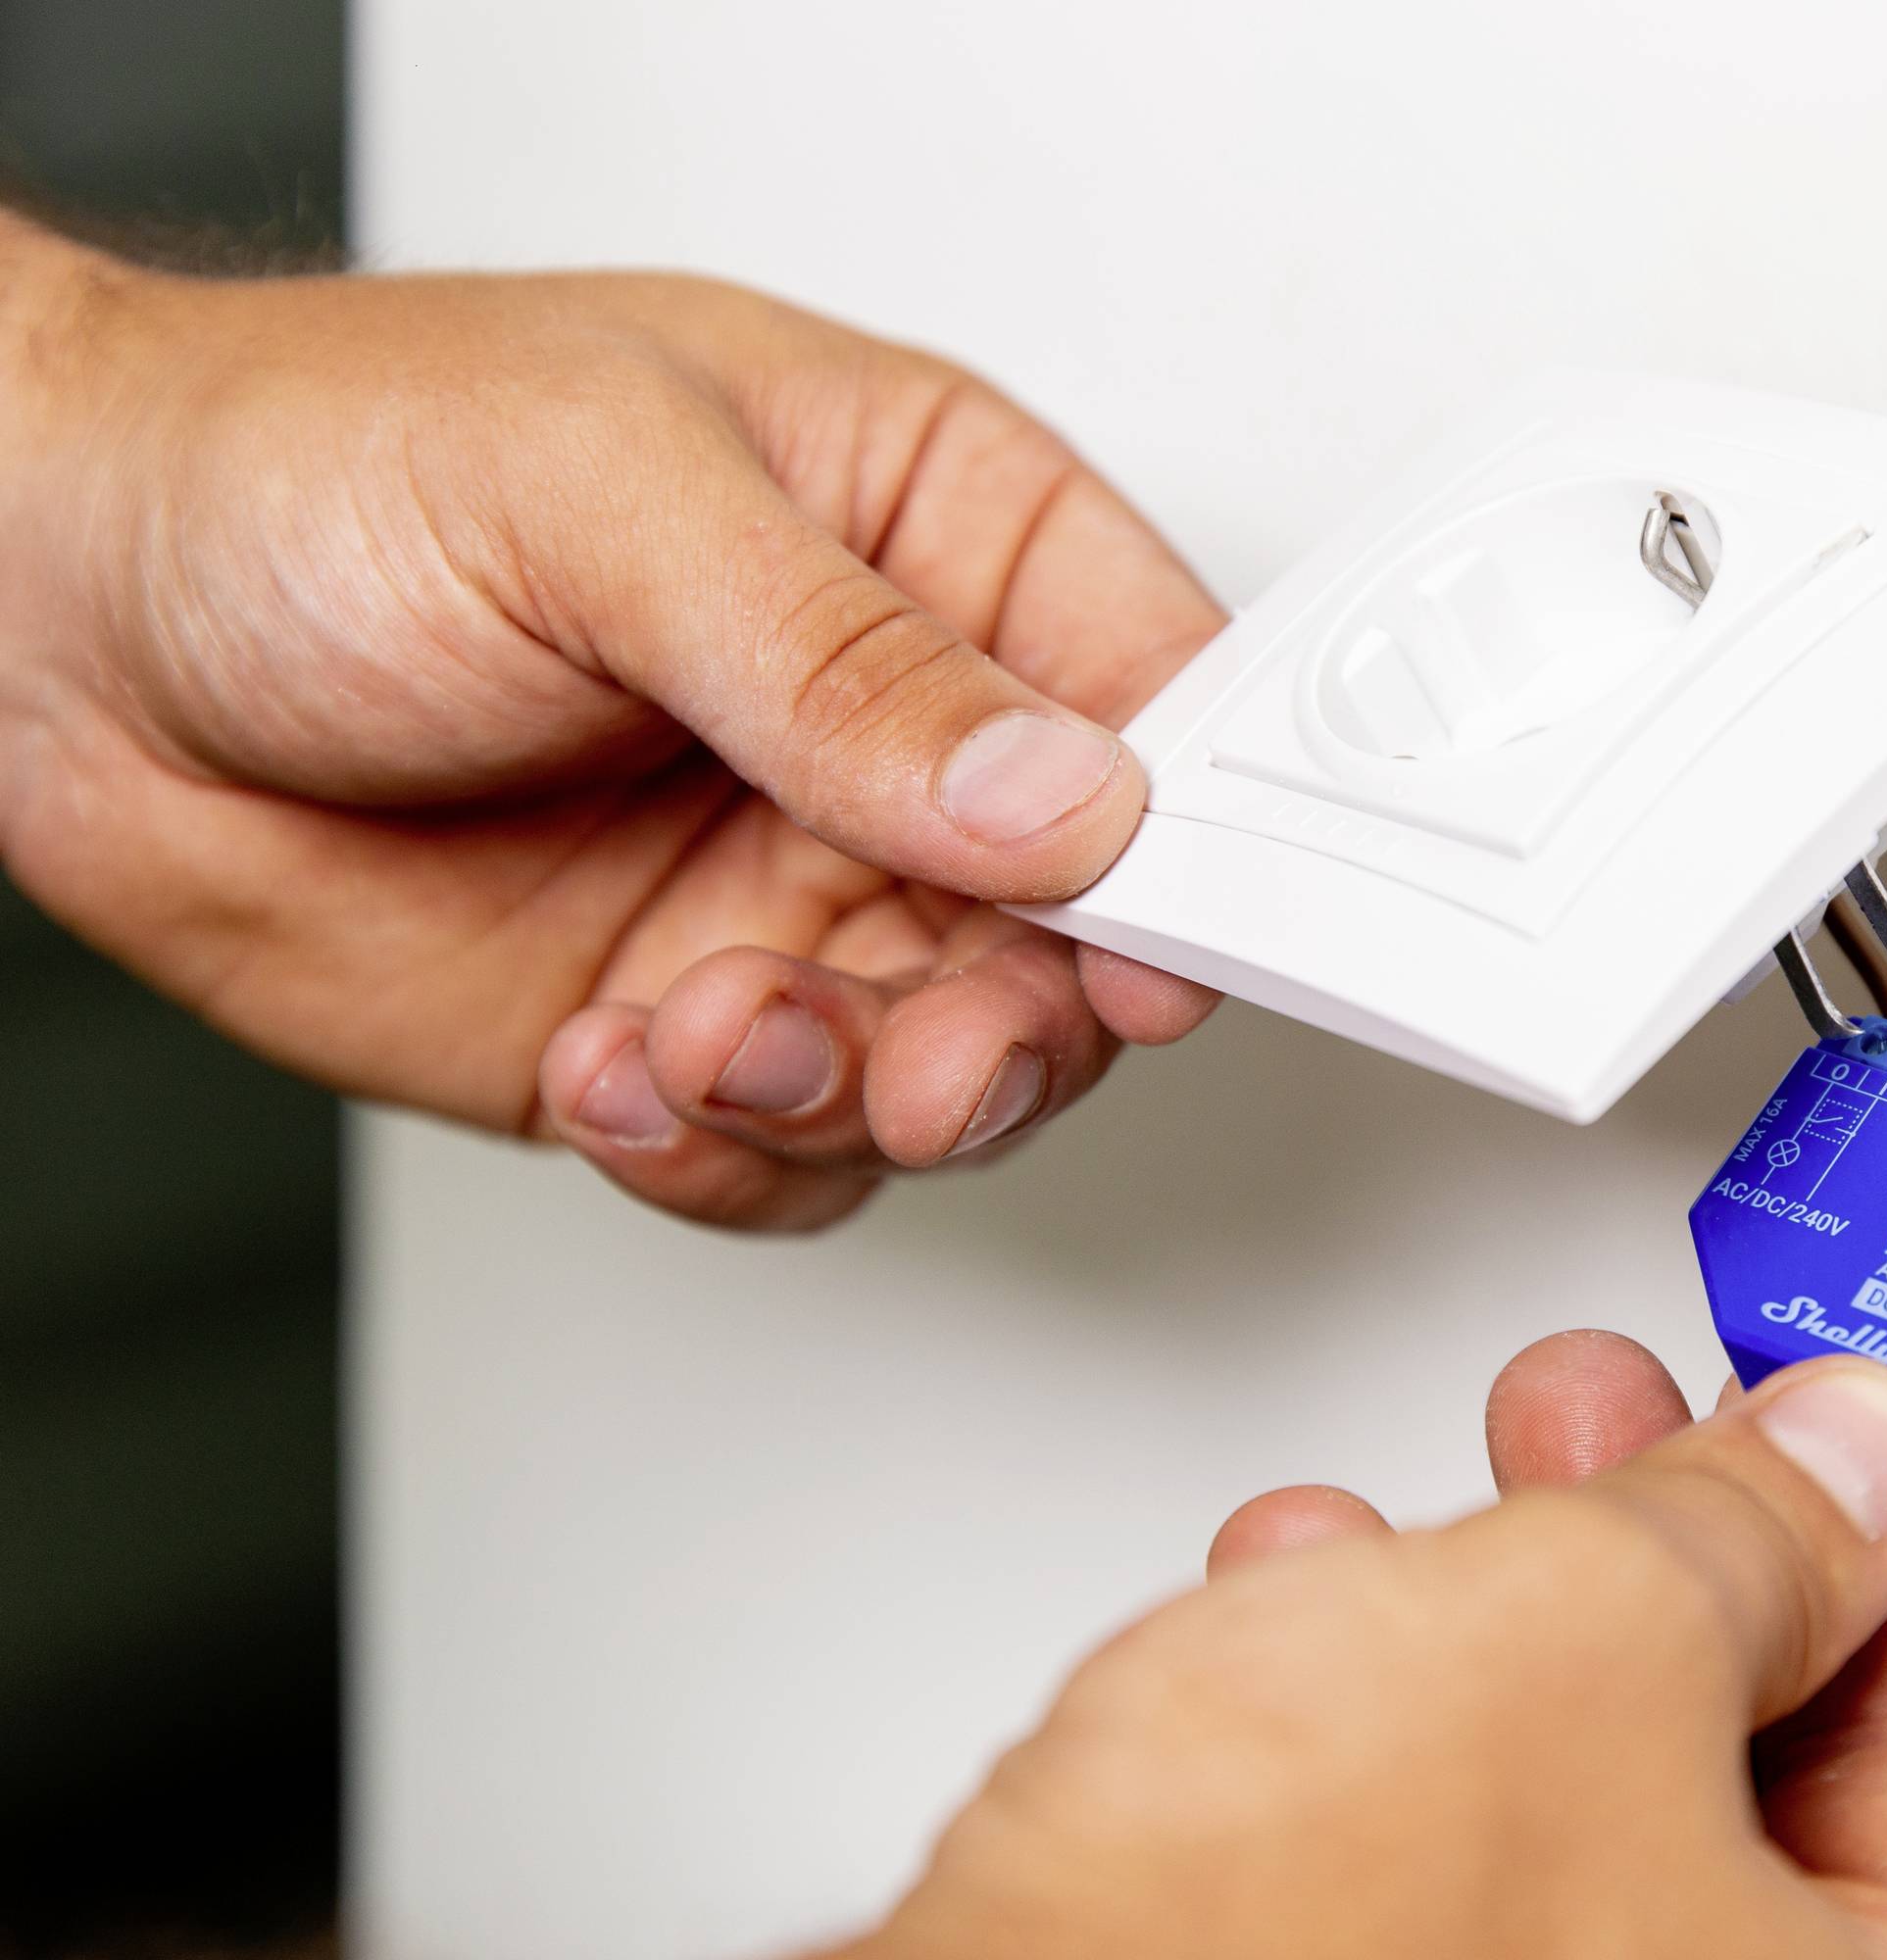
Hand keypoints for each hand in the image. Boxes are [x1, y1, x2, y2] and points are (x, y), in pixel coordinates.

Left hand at [0, 215, 1222, 1228]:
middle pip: (1081, 928)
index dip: (1190, 836)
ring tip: (707, 1033)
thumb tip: (1060, 795)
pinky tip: (620, 1071)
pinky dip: (728, 1150)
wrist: (54, 625)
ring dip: (849, 1090)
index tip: (1153, 939)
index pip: (1157, 696)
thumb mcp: (602, 496)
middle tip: (929, 1055)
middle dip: (1014, 1020)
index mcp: (930, 537)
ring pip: (951, 1063)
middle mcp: (887, 733)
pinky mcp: (687, 1018)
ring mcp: (792, 886)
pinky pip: (794, 1148)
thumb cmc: (313, 469)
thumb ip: (847, 661)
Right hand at [855, 1334, 1886, 1958]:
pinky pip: (1421, 1851)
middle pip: (1757, 1785)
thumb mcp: (1592, 1636)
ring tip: (1453, 1493)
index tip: (1843, 1445)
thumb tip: (1858, 1458)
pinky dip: (1379, 1710)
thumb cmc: (1276, 1947)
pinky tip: (1305, 1603)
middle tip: (1636, 1425)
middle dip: (1673, 1559)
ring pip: (1568, 1804)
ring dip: (1504, 1609)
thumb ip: (1756, 1528)